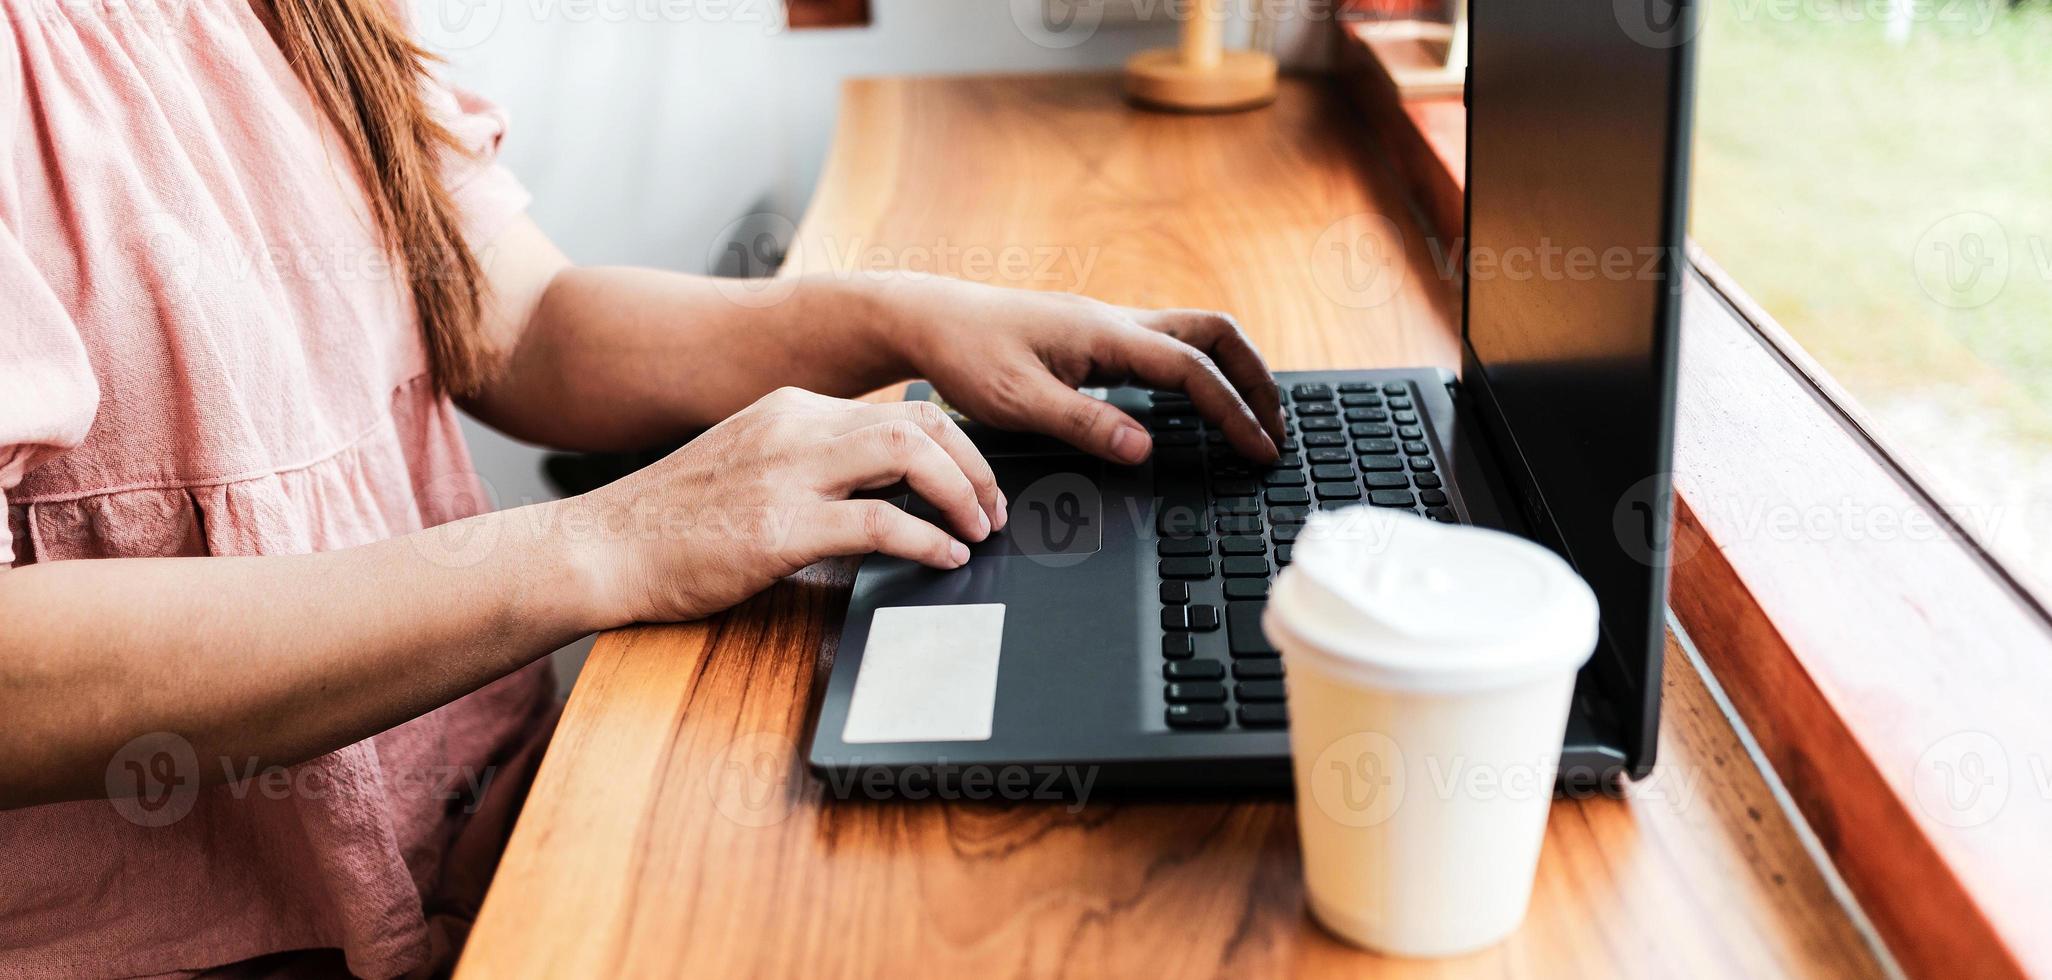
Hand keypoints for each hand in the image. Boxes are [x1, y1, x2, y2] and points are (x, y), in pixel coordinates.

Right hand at [571, 388, 1005, 622]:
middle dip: (972, 465)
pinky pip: (880, 523)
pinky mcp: (780, 529)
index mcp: (788, 410)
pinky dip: (927, 540)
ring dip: (960, 494)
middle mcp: (794, 428)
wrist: (602, 548)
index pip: (899, 410)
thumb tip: (877, 489)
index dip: (953, 445)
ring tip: (979, 530)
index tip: (975, 481)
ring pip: (909, 455)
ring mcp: (787, 474)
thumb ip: (807, 465)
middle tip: (993, 509)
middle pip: (918, 423)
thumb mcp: (746, 466)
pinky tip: (943, 558)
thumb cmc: (669, 521)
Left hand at [895, 279, 1287, 463]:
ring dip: (1231, 373)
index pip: (1191, 370)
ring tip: (1251, 420)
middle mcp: (1117, 321)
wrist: (929, 318)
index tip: (1260, 450)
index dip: (1233, 412)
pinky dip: (1199, 374)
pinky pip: (1167, 349)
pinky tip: (1198, 406)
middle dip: (1255, 378)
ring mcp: (1110, 326)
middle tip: (1276, 428)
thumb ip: (1084, 424)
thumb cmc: (966, 354)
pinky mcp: (1097, 338)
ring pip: (1194, 337)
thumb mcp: (1019, 401)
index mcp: (1105, 334)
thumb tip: (1144, 447)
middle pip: (1215, 334)